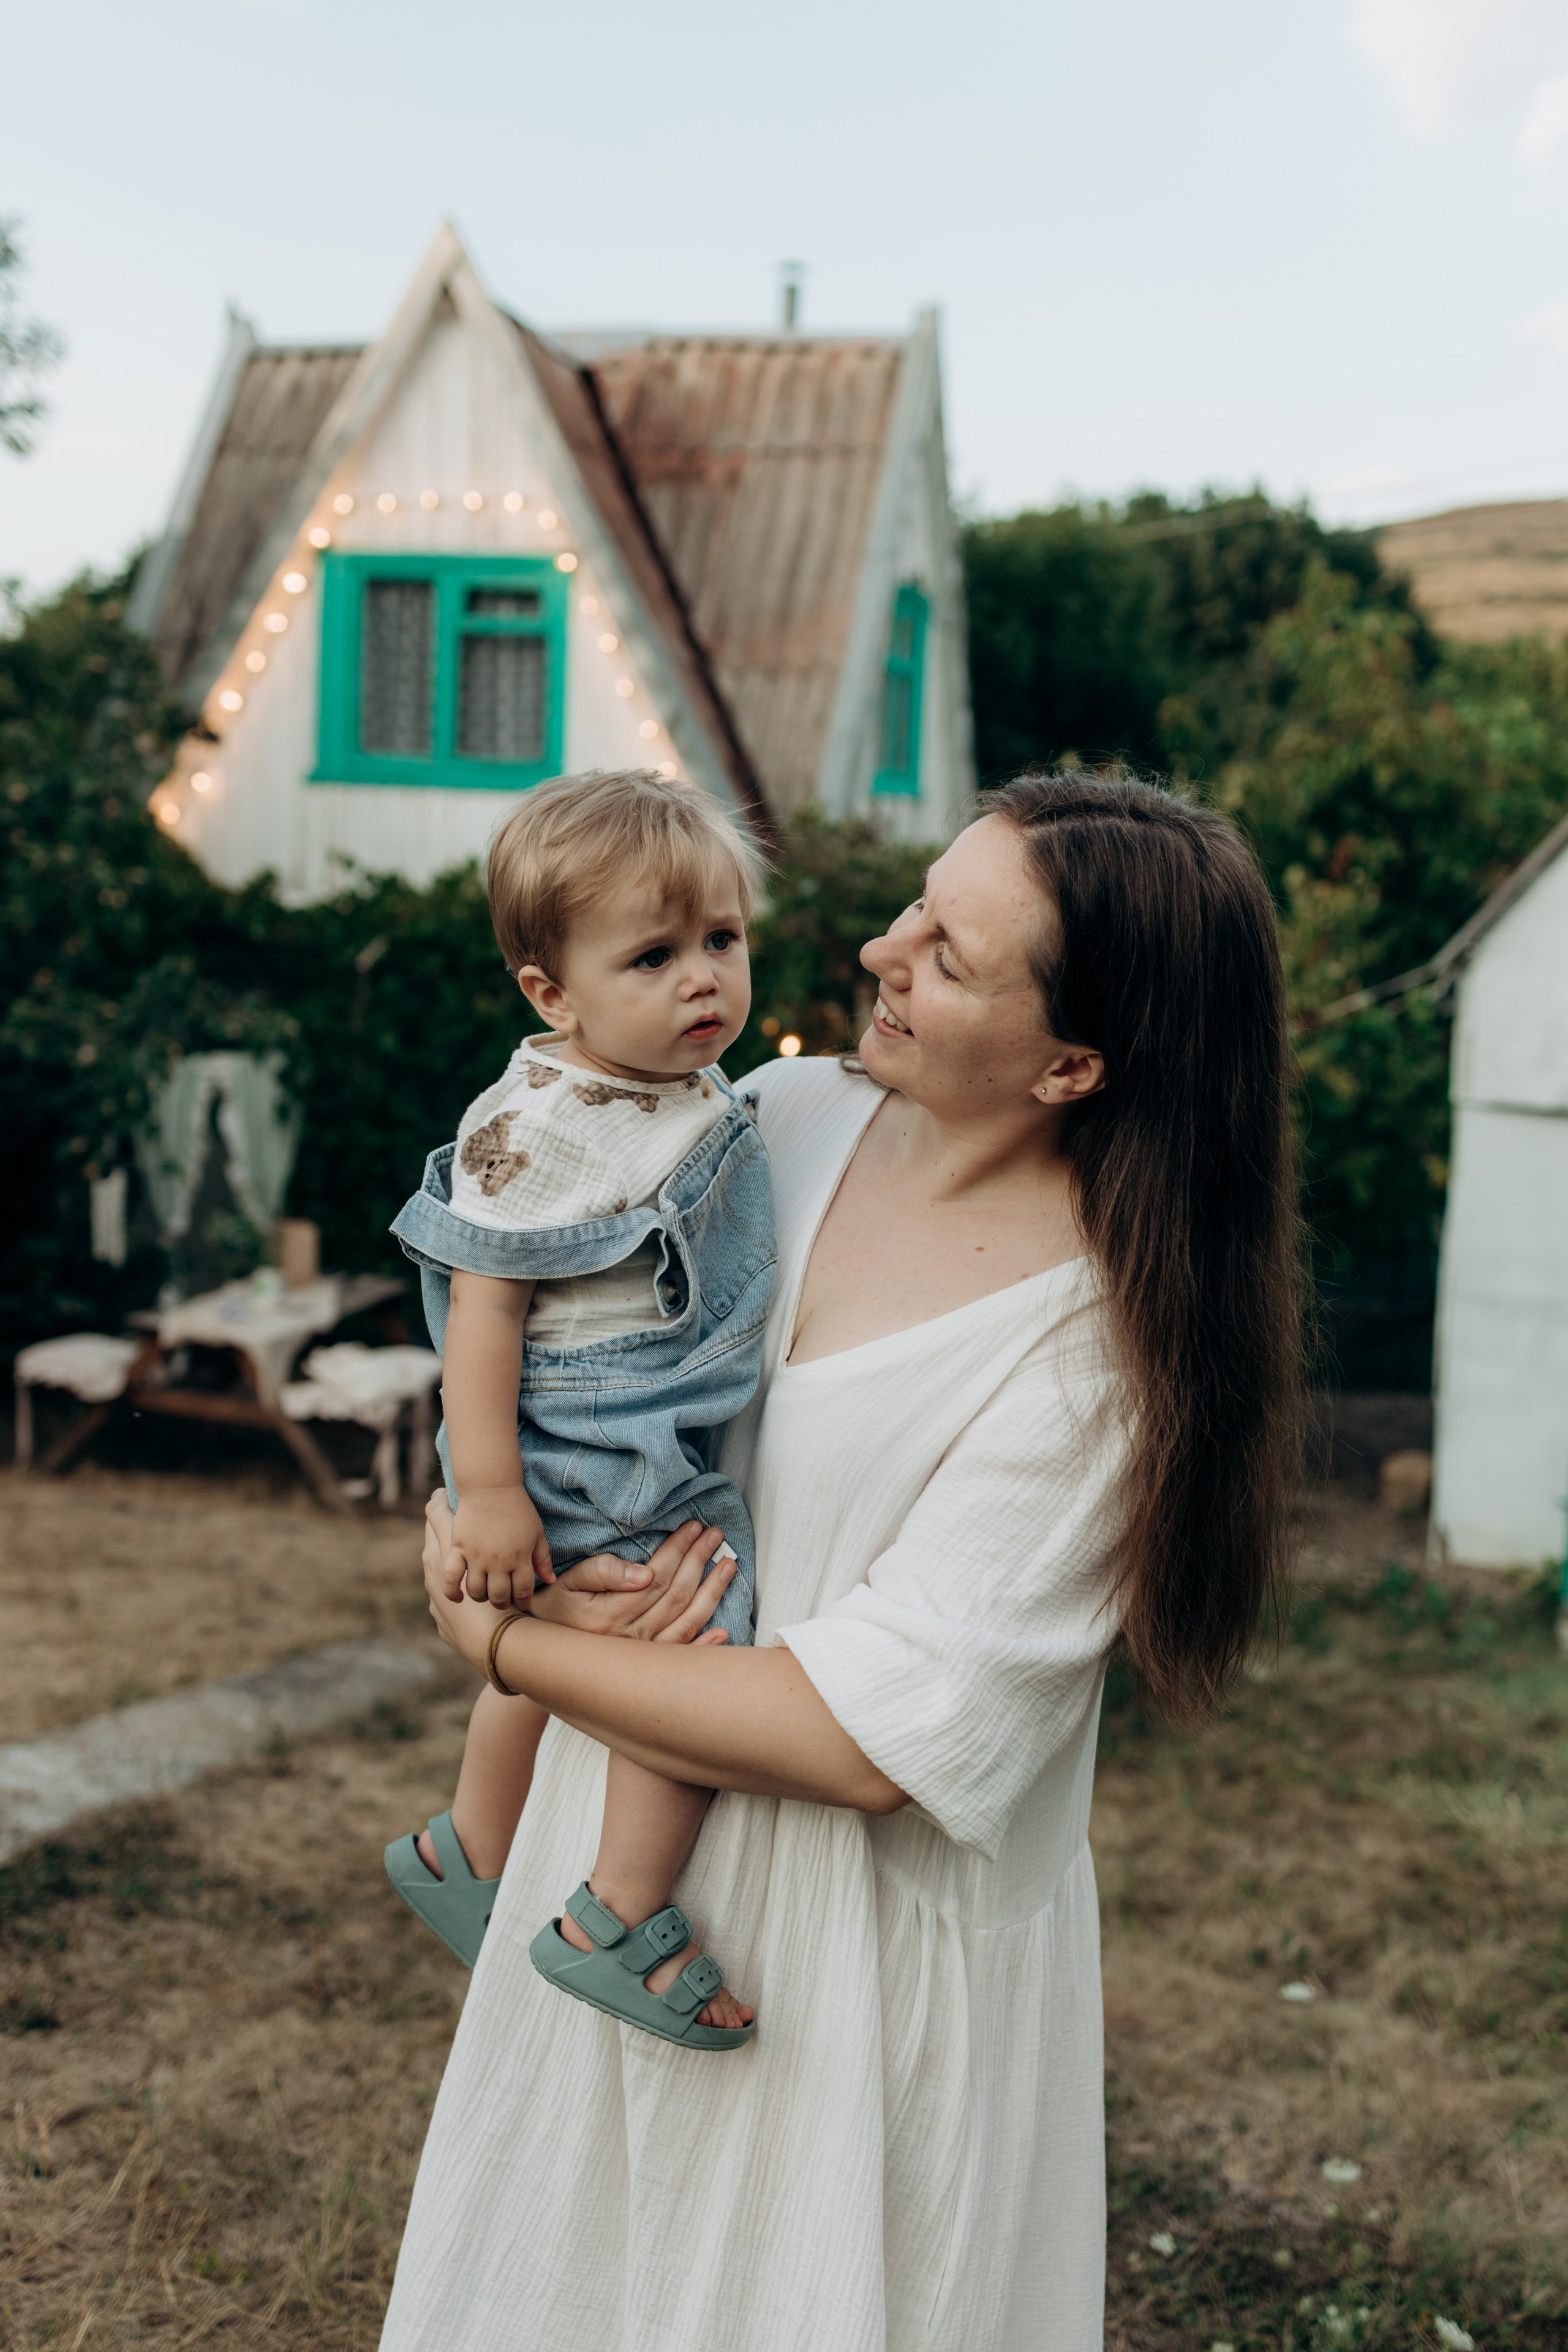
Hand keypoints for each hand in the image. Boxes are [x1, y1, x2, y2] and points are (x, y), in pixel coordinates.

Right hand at [422, 1493, 734, 1661]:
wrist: (535, 1655)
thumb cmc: (552, 1609)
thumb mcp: (569, 1583)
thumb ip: (603, 1572)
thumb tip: (645, 1572)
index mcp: (614, 1612)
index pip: (658, 1573)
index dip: (679, 1548)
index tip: (694, 1525)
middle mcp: (632, 1637)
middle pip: (676, 1594)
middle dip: (700, 1561)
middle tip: (716, 1535)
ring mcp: (641, 1656)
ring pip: (685, 1622)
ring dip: (711, 1593)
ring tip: (729, 1566)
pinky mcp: (644, 1670)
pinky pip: (679, 1657)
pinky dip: (703, 1645)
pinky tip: (722, 1631)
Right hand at [448, 1484, 553, 1607]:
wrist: (491, 1486)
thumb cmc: (518, 1509)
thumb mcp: (537, 1533)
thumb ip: (543, 1559)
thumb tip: (550, 1582)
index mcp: (520, 1558)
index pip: (523, 1592)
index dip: (524, 1603)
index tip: (522, 1605)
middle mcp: (498, 1562)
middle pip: (499, 1596)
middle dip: (503, 1604)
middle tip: (503, 1601)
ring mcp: (476, 1557)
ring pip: (476, 1591)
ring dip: (481, 1598)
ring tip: (485, 1594)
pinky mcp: (458, 1549)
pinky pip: (451, 1578)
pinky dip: (452, 1592)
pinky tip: (458, 1598)